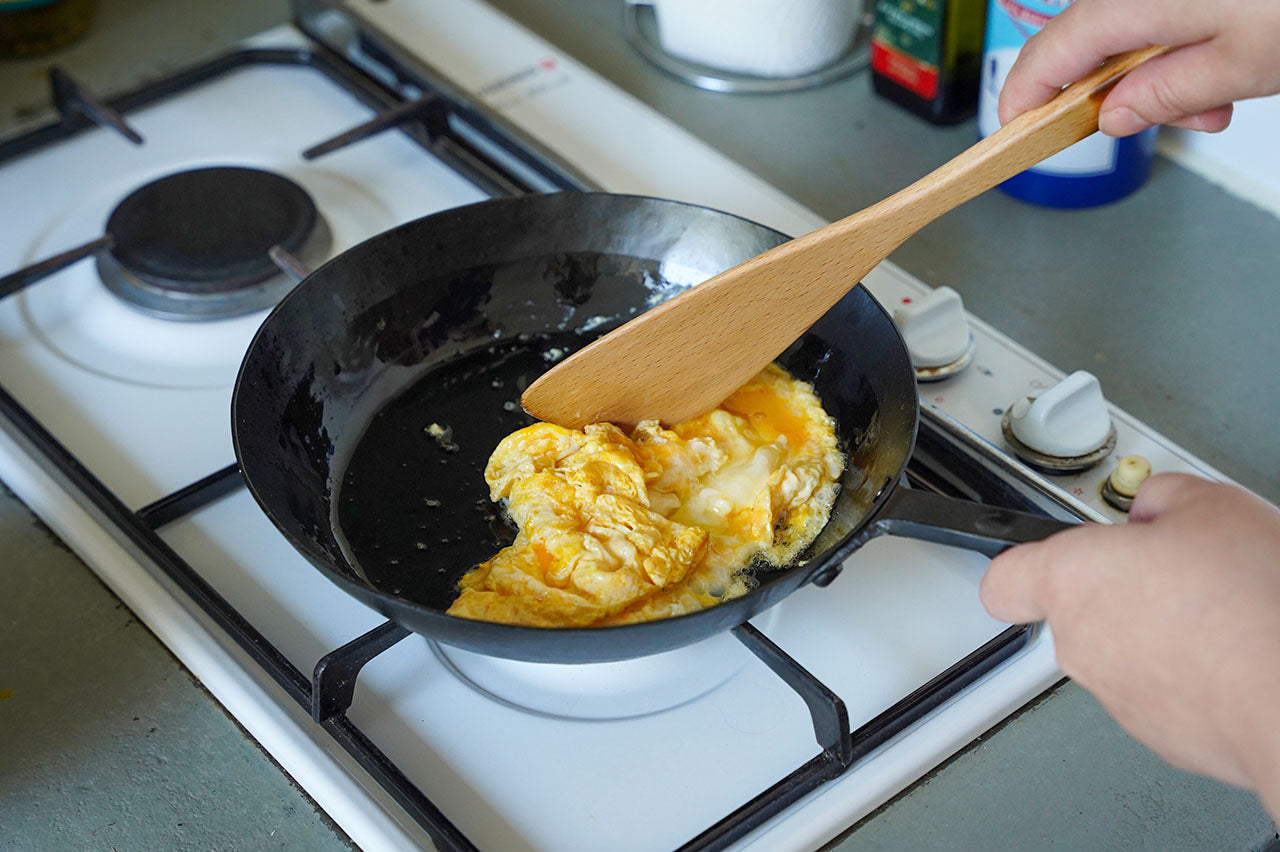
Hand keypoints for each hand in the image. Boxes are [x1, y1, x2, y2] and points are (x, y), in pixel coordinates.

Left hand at [980, 473, 1279, 817]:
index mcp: (1071, 579)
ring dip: (1155, 631)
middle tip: (1174, 568)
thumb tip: (1156, 504)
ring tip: (1218, 610)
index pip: (1004, 579)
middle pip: (1074, 609)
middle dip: (1120, 587)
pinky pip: (1161, 692)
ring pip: (1120, 652)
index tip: (1048, 552)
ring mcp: (1116, 694)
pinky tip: (1232, 651)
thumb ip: (1162, 496)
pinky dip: (1189, 674)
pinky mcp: (1160, 734)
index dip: (1025, 563)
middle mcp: (1080, 642)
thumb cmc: (1251, 604)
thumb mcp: (1210, 505)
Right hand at [997, 0, 1279, 135]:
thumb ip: (1166, 96)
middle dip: (1122, 91)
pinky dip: (1193, 38)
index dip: (1025, 100)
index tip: (1014, 130)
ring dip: (1167, 70)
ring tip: (1219, 101)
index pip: (1049, 57)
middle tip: (1167, 124)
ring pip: (1141, 25)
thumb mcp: (1240, 68)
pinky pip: (1172, 5)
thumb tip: (1118, 114)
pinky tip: (1232, 63)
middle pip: (1097, 41)